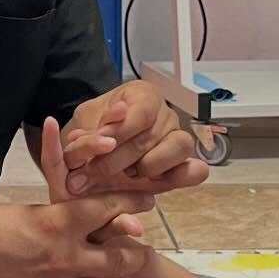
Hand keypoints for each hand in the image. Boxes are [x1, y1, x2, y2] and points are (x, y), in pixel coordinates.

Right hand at [0, 192, 153, 277]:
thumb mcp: (24, 211)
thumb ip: (59, 217)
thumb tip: (86, 221)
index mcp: (57, 222)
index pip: (111, 210)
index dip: (133, 203)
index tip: (146, 202)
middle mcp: (63, 259)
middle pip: (121, 259)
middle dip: (134, 252)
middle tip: (136, 248)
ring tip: (118, 275)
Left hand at [61, 82, 208, 197]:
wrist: (95, 150)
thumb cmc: (94, 129)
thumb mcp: (84, 122)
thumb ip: (89, 128)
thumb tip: (102, 132)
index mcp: (144, 95)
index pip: (142, 112)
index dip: (122, 131)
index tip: (101, 145)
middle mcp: (165, 114)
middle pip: (153, 135)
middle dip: (120, 157)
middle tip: (94, 170)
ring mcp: (177, 139)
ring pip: (179, 149)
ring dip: (149, 167)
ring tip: (125, 175)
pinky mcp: (182, 165)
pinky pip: (194, 170)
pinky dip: (180, 177)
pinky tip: (154, 182)